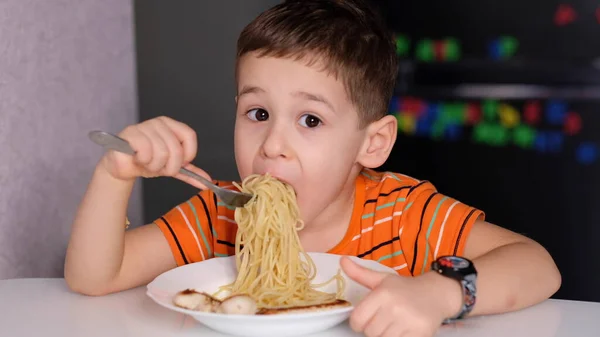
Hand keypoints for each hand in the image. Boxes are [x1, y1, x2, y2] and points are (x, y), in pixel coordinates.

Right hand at [100, 116, 210, 188]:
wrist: (124, 167)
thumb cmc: (147, 163)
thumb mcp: (171, 168)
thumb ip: (189, 173)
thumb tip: (206, 181)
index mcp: (171, 126)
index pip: (189, 135)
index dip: (187, 154)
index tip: (180, 163)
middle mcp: (159, 123)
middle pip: (176, 149)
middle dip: (169, 166)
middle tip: (159, 167)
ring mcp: (144, 126)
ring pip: (161, 152)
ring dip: (154, 166)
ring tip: (147, 163)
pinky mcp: (130, 133)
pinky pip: (146, 151)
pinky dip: (143, 161)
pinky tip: (138, 159)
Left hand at [340, 257, 461, 336]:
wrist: (436, 294)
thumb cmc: (404, 288)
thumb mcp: (381, 279)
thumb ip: (359, 273)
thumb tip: (341, 260)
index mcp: (382, 294)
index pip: (357, 320)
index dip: (358, 322)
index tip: (366, 318)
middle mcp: (394, 308)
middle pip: (369, 332)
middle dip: (373, 329)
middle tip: (383, 320)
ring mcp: (408, 322)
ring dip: (385, 335)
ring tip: (392, 325)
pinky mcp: (420, 334)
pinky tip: (402, 330)